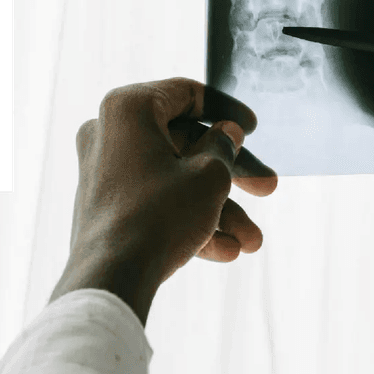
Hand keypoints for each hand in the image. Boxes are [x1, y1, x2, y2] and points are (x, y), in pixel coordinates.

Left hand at [50, 78, 278, 324]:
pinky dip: (190, 220)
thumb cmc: (160, 216)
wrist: (110, 279)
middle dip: (234, 173)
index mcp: (130, 109)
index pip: (187, 94)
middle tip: (268, 186)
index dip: (227, 109)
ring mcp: (105, 171)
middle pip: (186, 144)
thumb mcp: (209, 175)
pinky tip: (226, 250)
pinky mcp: (106, 205)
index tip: (253, 128)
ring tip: (252, 240)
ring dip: (219, 207)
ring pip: (176, 179)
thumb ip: (224, 146)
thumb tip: (227, 133)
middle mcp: (110, 133)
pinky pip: (157, 201)